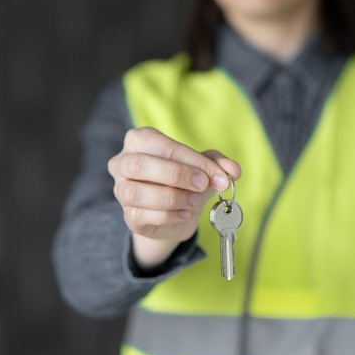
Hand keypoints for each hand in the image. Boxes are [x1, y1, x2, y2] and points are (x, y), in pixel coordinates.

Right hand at [108, 127, 240, 268]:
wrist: (178, 213)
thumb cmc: (187, 179)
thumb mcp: (204, 166)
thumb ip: (218, 163)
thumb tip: (233, 169)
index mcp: (139, 139)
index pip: (164, 146)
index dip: (193, 160)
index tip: (219, 175)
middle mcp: (122, 162)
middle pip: (140, 165)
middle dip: (176, 175)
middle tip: (203, 184)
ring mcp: (121, 190)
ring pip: (136, 192)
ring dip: (172, 197)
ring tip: (194, 201)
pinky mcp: (128, 216)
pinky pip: (142, 215)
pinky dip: (168, 215)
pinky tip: (185, 213)